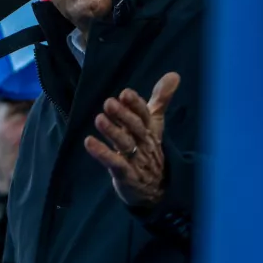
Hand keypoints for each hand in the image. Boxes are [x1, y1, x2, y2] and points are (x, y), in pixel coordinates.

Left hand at [84, 72, 179, 206]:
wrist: (155, 188)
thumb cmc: (149, 149)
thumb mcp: (155, 124)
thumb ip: (161, 99)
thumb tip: (174, 74)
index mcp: (150, 130)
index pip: (146, 115)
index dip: (136, 105)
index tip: (125, 93)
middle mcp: (144, 144)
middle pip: (136, 128)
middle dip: (123, 115)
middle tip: (109, 102)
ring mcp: (136, 160)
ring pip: (125, 145)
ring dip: (112, 132)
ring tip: (99, 119)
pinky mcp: (126, 175)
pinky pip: (115, 164)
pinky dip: (102, 153)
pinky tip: (89, 142)